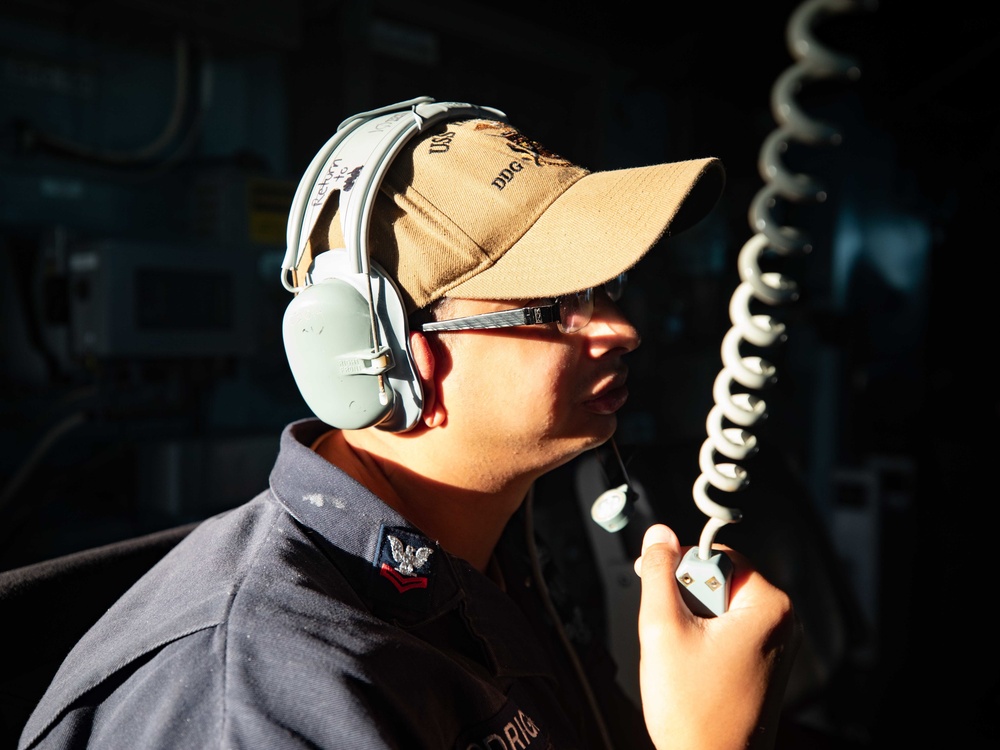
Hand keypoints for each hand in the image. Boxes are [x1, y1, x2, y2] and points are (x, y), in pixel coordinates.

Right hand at [634, 524, 799, 749]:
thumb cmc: (694, 710)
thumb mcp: (662, 628)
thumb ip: (660, 574)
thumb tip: (659, 534)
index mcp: (769, 605)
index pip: (716, 555)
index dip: (680, 568)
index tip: (658, 589)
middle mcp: (782, 622)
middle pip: (719, 581)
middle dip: (685, 600)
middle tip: (671, 632)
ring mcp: (776, 645)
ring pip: (719, 607)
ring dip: (691, 622)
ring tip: (681, 657)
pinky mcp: (765, 664)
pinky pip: (728, 632)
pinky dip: (703, 641)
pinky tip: (692, 669)